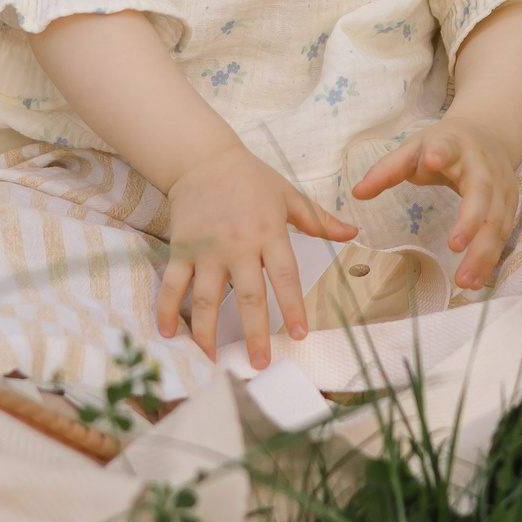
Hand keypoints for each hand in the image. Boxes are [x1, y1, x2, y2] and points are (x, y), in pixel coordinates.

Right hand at [157, 142, 354, 366]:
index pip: (285, 276)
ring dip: (208, 332)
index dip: (292, 307)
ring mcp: (207, 249)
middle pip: (248, 296)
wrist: (202, 157)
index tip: (299, 336)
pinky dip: (168, 309)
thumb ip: (320, 220)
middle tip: (260, 364)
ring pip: (207, 298)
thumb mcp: (289, 195)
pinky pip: (173, 284)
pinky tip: (169, 333)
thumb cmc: (250, 178)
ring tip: (212, 359)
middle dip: (254, 333)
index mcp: (269, 232)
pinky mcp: (181, 249)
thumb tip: (353, 233)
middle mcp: (238, 245)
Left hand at [350, 116, 521, 289]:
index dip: (441, 153)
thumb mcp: (414, 148)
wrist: (487, 134)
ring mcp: (501, 187)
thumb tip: (357, 194)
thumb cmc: (443, 146)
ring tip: (465, 281)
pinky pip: (503, 235)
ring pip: (497, 221)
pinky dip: (491, 259)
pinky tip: (477, 281)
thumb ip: (387, 170)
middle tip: (454, 246)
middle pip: (482, 194)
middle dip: (470, 220)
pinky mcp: (510, 206)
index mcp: (454, 145)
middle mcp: (483, 167)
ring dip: (484, 252)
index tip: (433, 158)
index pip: (447, 147)